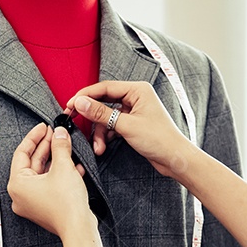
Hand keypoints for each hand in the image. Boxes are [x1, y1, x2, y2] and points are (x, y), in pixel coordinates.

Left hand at [8, 123, 94, 237]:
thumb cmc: (66, 204)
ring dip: (55, 159)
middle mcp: (20, 194)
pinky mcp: (44, 207)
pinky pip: (48, 184)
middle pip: (32, 163)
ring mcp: (32, 202)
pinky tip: (74, 164)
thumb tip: (59, 133)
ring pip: (42, 173)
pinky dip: (59, 174)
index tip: (44, 126)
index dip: (34, 137)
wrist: (78, 228)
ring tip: (66, 145)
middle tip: (56, 133)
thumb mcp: (63, 167)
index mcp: (17, 184)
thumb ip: (59, 146)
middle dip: (47, 147)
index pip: (22, 153)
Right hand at [65, 81, 198, 179]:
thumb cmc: (159, 139)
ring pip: (107, 117)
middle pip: (104, 102)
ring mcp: (134, 111)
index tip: (71, 104)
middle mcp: (136, 97)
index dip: (85, 95)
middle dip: (91, 116)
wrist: (175, 159)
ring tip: (98, 147)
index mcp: (138, 90)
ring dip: (100, 132)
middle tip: (75, 121)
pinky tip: (104, 146)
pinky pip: (113, 125)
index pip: (105, 87)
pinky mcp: (133, 123)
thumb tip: (81, 103)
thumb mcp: (126, 126)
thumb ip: (101, 113)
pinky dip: (107, 136)